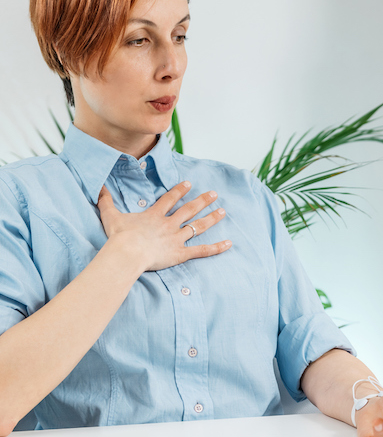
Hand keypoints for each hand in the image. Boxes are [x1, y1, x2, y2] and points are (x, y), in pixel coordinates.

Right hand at [97, 181, 230, 271]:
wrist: (127, 253)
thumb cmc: (118, 237)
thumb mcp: (110, 216)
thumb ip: (106, 201)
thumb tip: (98, 187)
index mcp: (155, 215)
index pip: (170, 199)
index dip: (180, 190)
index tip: (189, 183)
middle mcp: (169, 224)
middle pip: (189, 209)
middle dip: (202, 200)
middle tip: (214, 194)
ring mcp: (176, 238)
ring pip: (198, 226)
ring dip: (212, 218)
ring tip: (223, 211)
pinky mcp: (181, 253)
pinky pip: (202, 250)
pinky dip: (216, 248)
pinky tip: (229, 243)